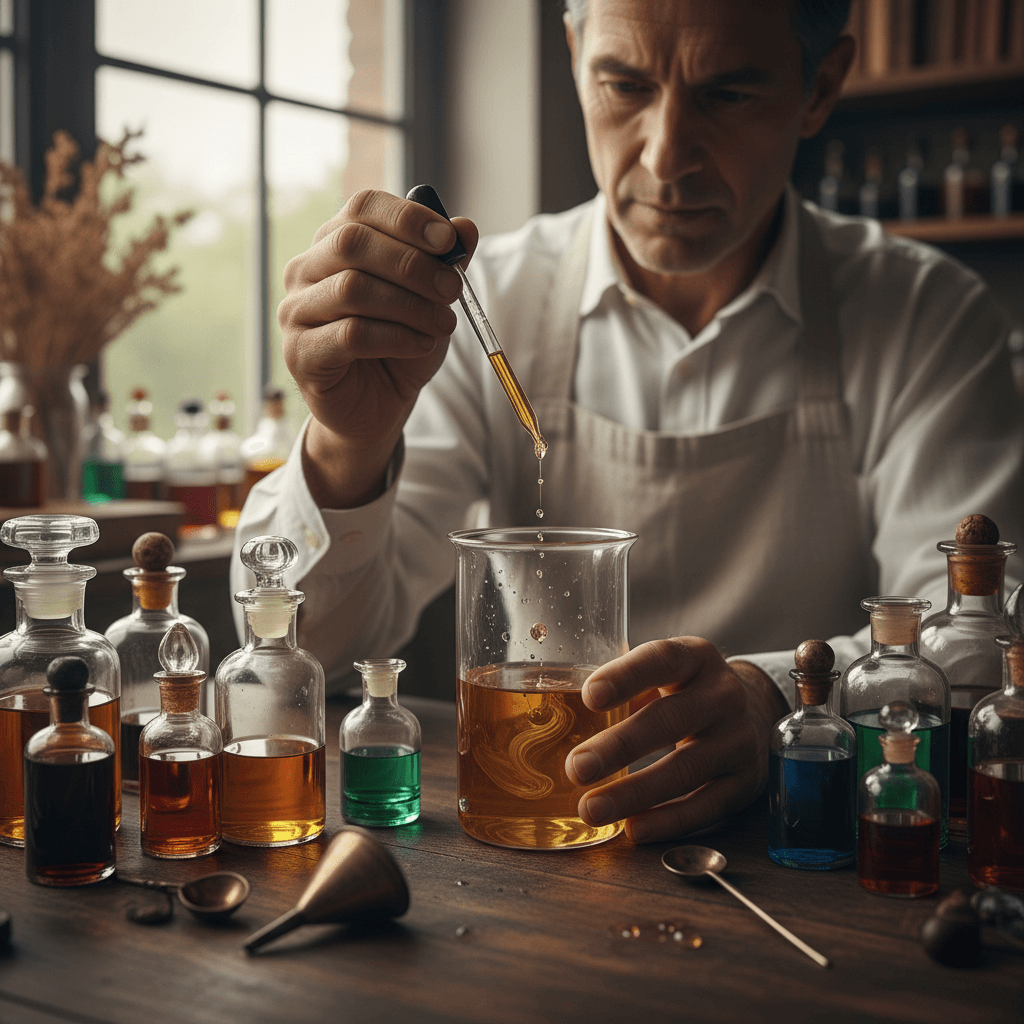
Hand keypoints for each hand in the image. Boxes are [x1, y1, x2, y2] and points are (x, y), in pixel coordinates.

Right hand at [277, 188, 479, 507]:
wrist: (378, 406)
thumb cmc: (400, 345)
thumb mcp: (431, 300)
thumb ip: (444, 262)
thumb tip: (465, 227)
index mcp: (335, 242)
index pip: (363, 207)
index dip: (408, 218)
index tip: (449, 241)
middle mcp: (306, 270)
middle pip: (353, 243)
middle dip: (413, 264)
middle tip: (453, 290)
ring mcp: (296, 311)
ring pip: (352, 288)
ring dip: (410, 305)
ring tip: (443, 325)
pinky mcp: (300, 353)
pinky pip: (350, 335)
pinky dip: (396, 337)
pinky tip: (421, 345)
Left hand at [564, 638, 788, 842]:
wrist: (756, 712)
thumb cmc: (687, 691)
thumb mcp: (666, 672)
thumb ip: (624, 685)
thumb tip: (554, 711)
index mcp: (697, 657)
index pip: (662, 659)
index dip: (626, 677)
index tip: (589, 696)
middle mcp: (724, 695)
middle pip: (669, 719)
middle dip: (619, 746)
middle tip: (576, 768)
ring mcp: (739, 739)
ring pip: (685, 769)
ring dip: (634, 792)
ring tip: (591, 808)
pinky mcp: (746, 782)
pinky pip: (705, 806)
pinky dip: (667, 820)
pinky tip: (634, 828)